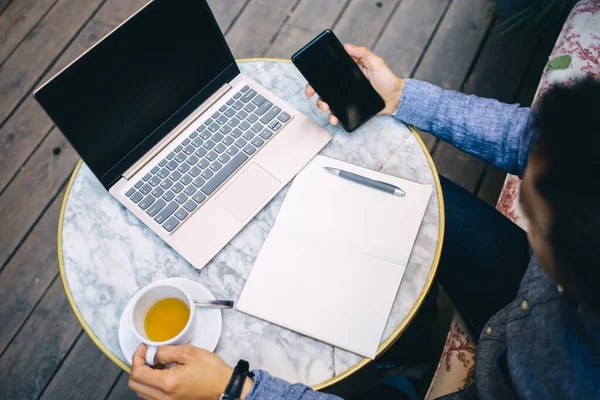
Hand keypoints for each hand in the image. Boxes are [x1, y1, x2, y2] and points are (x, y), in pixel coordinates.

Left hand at [129, 344, 252, 399]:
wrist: (225, 388)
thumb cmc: (212, 372)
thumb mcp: (190, 353)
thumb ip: (166, 351)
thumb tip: (153, 353)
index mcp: (167, 383)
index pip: (137, 373)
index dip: (137, 357)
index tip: (144, 348)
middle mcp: (163, 397)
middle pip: (134, 384)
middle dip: (138, 366)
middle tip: (148, 355)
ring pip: (141, 391)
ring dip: (144, 376)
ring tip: (156, 363)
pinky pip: (151, 396)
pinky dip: (151, 384)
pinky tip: (162, 373)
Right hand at [305, 44, 404, 124]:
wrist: (395, 98)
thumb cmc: (387, 79)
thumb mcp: (376, 63)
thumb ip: (362, 53)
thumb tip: (346, 46)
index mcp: (347, 72)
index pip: (328, 72)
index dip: (316, 77)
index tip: (311, 81)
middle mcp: (344, 84)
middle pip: (323, 88)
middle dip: (315, 92)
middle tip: (312, 95)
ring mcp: (346, 97)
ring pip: (328, 101)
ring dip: (323, 105)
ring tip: (327, 108)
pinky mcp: (350, 109)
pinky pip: (338, 113)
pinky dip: (334, 116)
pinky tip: (335, 118)